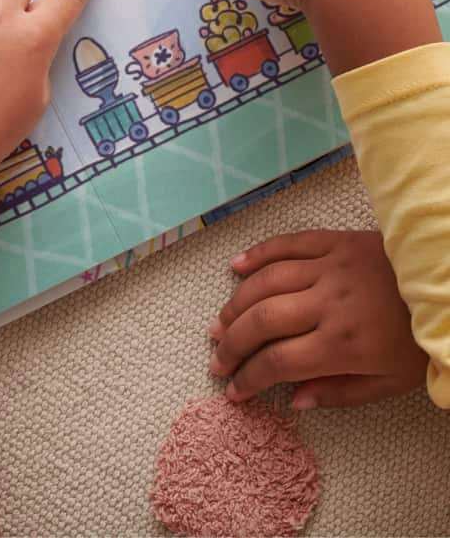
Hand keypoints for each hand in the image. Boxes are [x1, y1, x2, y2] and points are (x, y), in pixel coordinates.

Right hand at [209, 230, 426, 407]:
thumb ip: (342, 393)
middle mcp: (328, 303)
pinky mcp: (332, 242)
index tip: (234, 391)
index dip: (251, 378)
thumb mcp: (392, 381)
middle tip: (217, 358)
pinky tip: (235, 268)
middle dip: (233, 343)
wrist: (448, 287)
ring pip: (266, 282)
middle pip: (263, 321)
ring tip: (220, 323)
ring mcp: (327, 267)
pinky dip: (257, 254)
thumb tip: (295, 402)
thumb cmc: (420, 338)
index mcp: (344, 343)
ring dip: (236, 304)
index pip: (280, 362)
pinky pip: (285, 244)